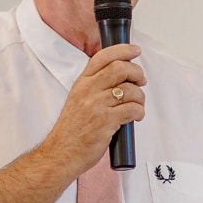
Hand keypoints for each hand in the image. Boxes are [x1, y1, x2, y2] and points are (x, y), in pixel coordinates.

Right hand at [42, 43, 145, 173]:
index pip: (102, 57)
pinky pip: (133, 109)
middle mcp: (88, 90)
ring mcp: (96, 106)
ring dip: (140, 97)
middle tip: (141, 81)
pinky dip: (140, 112)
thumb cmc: (73, 130)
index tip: (135, 50)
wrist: (61, 153)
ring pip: (130, 90)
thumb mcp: (78, 100)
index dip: (123, 50)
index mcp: (81, 83)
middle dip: (137, 72)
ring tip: (138, 105)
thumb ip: (95, 87)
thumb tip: (121, 77)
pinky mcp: (105, 122)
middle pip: (120, 68)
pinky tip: (136, 117)